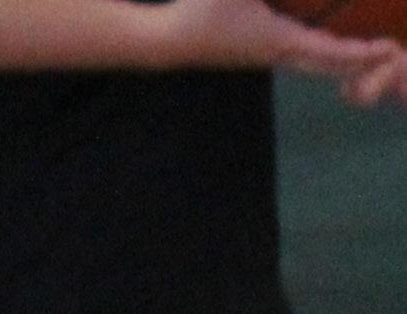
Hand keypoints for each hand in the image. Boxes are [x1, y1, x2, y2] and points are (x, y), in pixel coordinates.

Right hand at [171, 0, 406, 88]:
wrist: (170, 40)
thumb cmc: (198, 8)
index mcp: (278, 40)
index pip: (328, 51)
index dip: (358, 52)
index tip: (383, 49)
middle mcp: (279, 54)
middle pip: (329, 64)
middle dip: (360, 60)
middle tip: (389, 53)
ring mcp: (270, 57)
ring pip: (317, 63)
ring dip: (345, 60)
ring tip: (370, 52)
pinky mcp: (262, 53)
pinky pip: (304, 57)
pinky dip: (326, 55)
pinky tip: (334, 49)